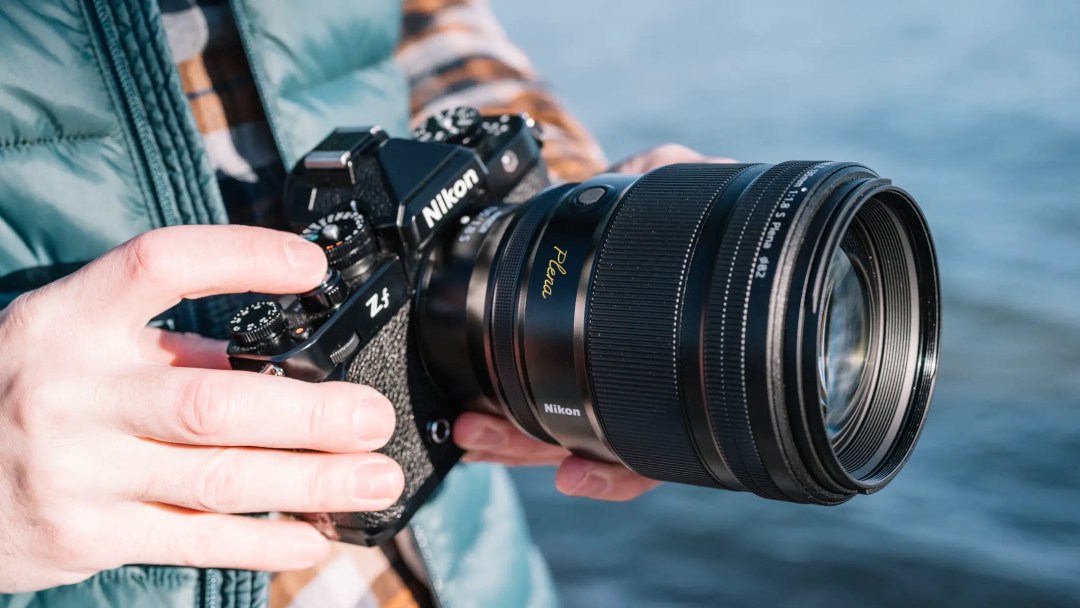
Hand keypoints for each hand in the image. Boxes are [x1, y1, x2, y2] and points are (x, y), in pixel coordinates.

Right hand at [0, 226, 403, 592]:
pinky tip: (317, 538)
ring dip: (312, 483)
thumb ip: (162, 342)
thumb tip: (285, 356)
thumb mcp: (73, 338)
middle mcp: (74, 390)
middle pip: (212, 401)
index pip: (162, 265)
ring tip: (376, 481)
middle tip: (374, 420)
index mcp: (72, 319)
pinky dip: (264, 543)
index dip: (241, 257)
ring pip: (218, 479)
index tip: (311, 267)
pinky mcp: (86, 536)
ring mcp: (78, 470)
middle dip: (311, 416)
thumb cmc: (26, 390)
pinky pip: (194, 541)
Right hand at [456, 144, 735, 501]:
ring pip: (585, 444)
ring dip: (529, 448)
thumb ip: (652, 177)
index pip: (555, 359)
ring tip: (489, 442)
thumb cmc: (751, 259)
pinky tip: (578, 474)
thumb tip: (614, 171)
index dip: (508, 381)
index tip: (473, 392)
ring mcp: (659, 415)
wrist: (812, 307)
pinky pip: (653, 469)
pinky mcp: (696, 447)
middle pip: (553, 411)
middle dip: (501, 423)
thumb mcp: (692, 205)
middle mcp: (632, 381)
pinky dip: (611, 477)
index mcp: (621, 334)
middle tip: (467, 424)